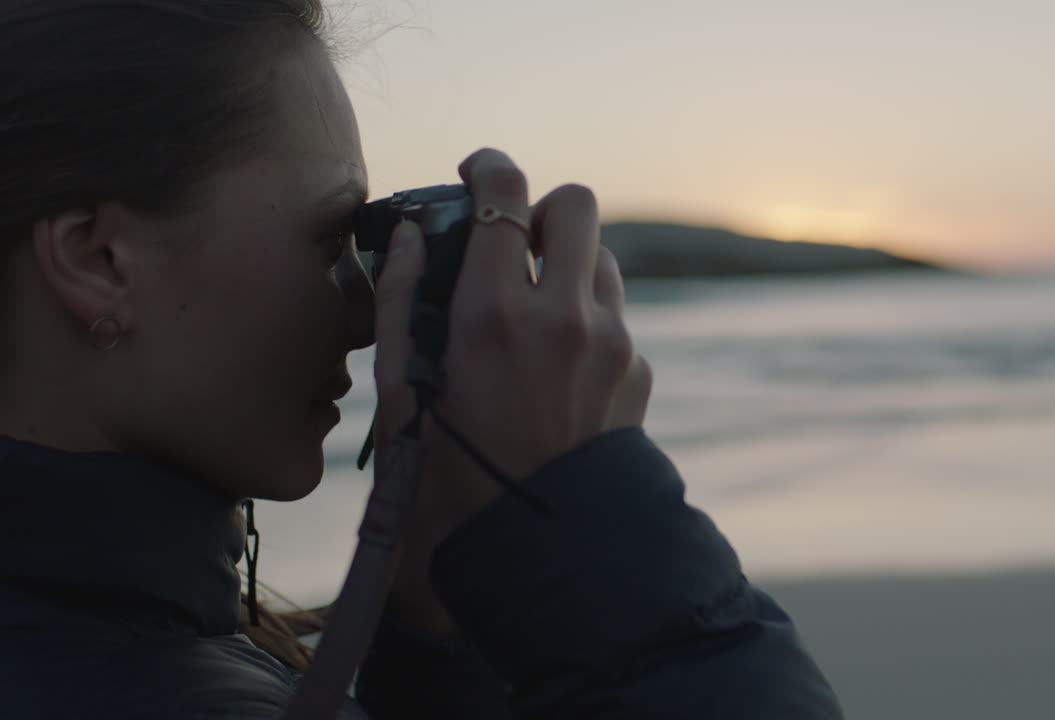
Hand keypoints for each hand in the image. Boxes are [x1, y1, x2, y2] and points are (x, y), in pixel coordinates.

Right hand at [371, 149, 652, 635]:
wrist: (542, 550)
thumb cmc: (453, 479)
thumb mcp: (401, 395)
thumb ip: (400, 302)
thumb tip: (412, 237)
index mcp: (496, 315)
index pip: (506, 195)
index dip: (490, 166)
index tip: (478, 171)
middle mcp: (565, 317)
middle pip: (577, 205)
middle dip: (543, 210)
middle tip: (515, 242)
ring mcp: (613, 344)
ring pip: (603, 260)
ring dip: (569, 267)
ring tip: (534, 313)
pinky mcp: (638, 372)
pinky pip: (616, 318)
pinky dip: (587, 323)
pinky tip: (558, 372)